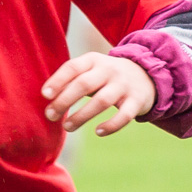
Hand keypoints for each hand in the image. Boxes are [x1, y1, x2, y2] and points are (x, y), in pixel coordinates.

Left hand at [41, 54, 155, 135]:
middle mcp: (109, 70)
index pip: (73, 67)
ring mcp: (124, 85)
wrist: (145, 74)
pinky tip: (98, 132)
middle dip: (64, 101)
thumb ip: (71, 81)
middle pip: (84, 84)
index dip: (57, 81)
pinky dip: (111, 125)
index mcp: (94, 60)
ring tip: (67, 127)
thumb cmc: (106, 77)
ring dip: (82, 116)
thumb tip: (47, 100)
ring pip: (102, 101)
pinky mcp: (137, 101)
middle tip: (50, 115)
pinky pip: (124, 115)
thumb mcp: (90, 70)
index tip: (45, 95)